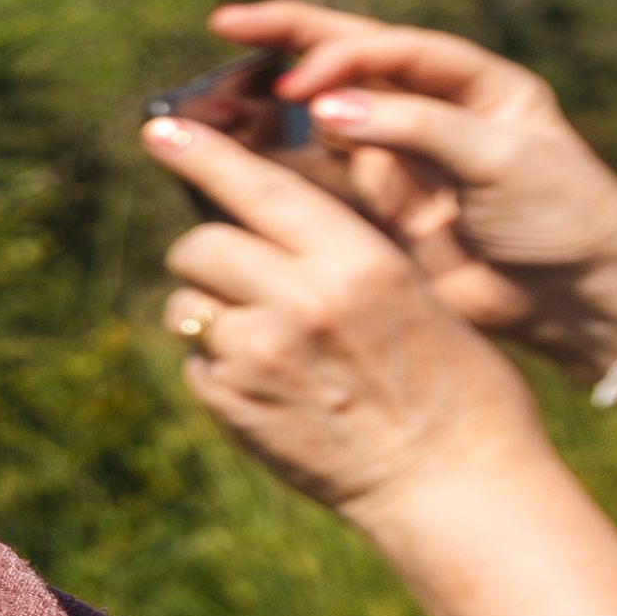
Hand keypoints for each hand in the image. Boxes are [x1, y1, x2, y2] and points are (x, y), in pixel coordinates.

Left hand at [155, 102, 556, 523]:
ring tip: (267, 339)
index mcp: (358, 263)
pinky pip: (195, 359)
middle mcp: (301, 302)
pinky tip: (268, 383)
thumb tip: (274, 218)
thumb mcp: (418, 295)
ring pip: (186, 303)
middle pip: (201, 245)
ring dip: (210, 310)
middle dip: (209, 253)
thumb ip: (345, 253)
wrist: (454, 486)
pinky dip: (217, 361)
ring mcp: (258, 356)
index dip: (203, 153)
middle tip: (235, 271)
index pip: (260, 189)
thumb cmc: (456, 386)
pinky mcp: (231, 404)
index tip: (160, 129)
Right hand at [208, 1, 616, 378]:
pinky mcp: (380, 210)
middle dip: (285, 42)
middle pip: (347, 63)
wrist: (582, 300)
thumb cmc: (565, 216)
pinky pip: (317, 178)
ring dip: (273, 104)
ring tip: (216, 96)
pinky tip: (233, 154)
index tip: (297, 81)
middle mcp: (431, 112)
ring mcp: (402, 160)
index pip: (392, 48)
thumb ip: (416, 128)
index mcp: (474, 83)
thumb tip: (322, 110)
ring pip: (321, 116)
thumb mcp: (502, 160)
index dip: (339, 54)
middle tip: (225, 24)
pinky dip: (275, 165)